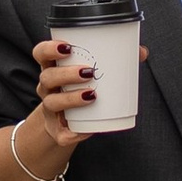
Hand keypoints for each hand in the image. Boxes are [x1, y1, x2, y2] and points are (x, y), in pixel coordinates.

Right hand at [18, 32, 129, 168]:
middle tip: (88, 72)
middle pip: (47, 77)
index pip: (40, 54)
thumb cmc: (80, 90)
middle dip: (66, 74)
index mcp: (53, 68)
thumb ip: (115, 60)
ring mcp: (49, 110)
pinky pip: (62, 133)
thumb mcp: (90, 73)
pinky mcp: (56, 130)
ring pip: (52, 103)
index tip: (67, 47)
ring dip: (71, 99)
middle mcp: (47, 88)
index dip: (48, 49)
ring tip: (92, 95)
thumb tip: (141, 52)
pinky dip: (74, 132)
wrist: (63, 124)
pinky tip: (87, 130)